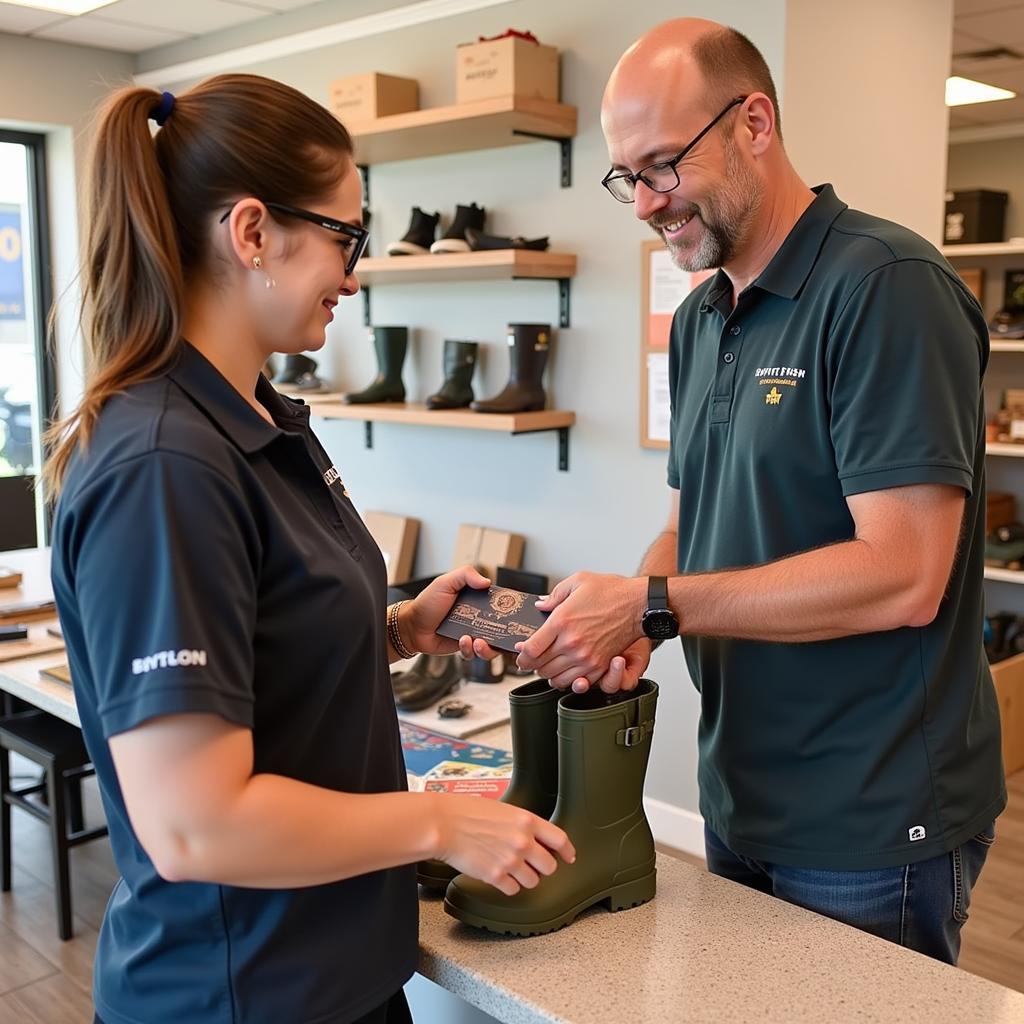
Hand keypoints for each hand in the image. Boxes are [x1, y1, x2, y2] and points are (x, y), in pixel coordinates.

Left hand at [403, 565, 499, 659]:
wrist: (412, 627)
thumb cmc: (427, 603)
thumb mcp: (445, 582)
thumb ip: (466, 574)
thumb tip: (487, 581)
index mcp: (476, 599)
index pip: (498, 604)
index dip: (507, 609)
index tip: (512, 613)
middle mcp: (477, 617)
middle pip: (500, 628)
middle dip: (503, 634)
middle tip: (500, 634)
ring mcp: (471, 633)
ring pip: (491, 645)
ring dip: (488, 646)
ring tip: (478, 641)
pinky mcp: (464, 647)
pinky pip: (474, 653)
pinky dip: (471, 650)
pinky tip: (463, 641)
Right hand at [431, 793, 574, 895]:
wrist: (443, 824)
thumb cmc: (466, 811)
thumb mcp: (501, 808)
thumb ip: (520, 823)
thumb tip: (530, 835)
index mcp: (526, 821)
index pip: (559, 839)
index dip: (567, 851)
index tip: (569, 856)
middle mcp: (523, 842)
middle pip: (550, 866)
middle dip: (542, 867)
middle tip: (532, 864)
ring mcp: (510, 861)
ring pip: (533, 881)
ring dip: (525, 878)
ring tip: (512, 869)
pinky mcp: (495, 876)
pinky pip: (513, 889)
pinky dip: (508, 885)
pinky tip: (500, 876)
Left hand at [514, 572, 646, 689]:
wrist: (639, 604)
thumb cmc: (611, 591)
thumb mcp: (577, 581)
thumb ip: (554, 595)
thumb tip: (540, 605)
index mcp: (562, 622)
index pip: (531, 650)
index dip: (521, 655)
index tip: (520, 653)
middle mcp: (572, 643)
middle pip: (540, 667)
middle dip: (531, 665)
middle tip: (532, 659)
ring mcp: (586, 657)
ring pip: (555, 678)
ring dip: (547, 674)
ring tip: (548, 665)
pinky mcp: (599, 665)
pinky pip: (576, 682)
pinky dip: (567, 680)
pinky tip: (566, 670)